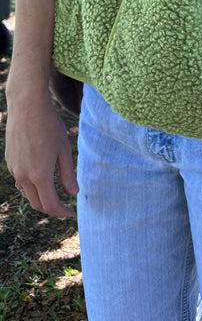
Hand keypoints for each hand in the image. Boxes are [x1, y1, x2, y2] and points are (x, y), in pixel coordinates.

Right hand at [5, 86, 77, 218]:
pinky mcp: (9, 161)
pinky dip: (31, 186)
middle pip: (37, 203)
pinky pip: (20, 181)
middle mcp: (23, 175)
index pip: (50, 204)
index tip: (71, 213)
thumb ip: (68, 174)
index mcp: (39, 175)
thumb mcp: (64, 150)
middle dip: (51, 209)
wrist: (27, 107)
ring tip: (54, 193)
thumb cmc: (50, 126)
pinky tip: (41, 178)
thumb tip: (73, 193)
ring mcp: (14, 169)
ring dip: (40, 198)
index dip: (61, 212)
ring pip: (27, 193)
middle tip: (64, 207)